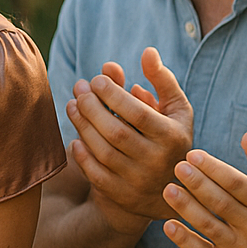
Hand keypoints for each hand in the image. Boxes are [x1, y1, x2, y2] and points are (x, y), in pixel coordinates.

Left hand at [67, 47, 193, 227]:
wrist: (167, 191)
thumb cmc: (169, 137)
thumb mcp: (174, 110)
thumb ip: (162, 80)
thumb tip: (147, 52)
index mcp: (173, 137)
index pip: (138, 113)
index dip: (113, 94)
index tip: (96, 79)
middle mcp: (157, 162)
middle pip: (116, 132)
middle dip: (92, 107)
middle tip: (78, 88)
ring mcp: (139, 181)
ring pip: (102, 151)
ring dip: (82, 125)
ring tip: (72, 105)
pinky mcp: (122, 195)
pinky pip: (95, 174)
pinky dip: (82, 154)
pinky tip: (76, 136)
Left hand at [161, 127, 246, 247]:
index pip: (238, 184)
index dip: (215, 169)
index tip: (192, 154)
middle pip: (221, 203)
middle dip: (198, 184)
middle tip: (176, 166)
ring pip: (210, 226)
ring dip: (187, 208)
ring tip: (167, 189)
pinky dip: (186, 241)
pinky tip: (168, 226)